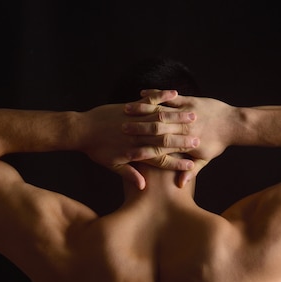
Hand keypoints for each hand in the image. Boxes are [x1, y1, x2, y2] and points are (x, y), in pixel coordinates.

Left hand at [80, 90, 199, 188]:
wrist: (81, 129)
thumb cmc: (96, 149)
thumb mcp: (112, 166)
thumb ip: (129, 175)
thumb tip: (144, 186)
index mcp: (134, 152)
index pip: (160, 159)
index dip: (176, 164)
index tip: (191, 166)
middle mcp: (137, 137)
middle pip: (164, 139)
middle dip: (183, 140)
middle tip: (199, 140)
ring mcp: (134, 121)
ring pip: (160, 120)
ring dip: (178, 118)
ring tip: (193, 117)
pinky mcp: (130, 108)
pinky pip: (149, 102)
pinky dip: (162, 97)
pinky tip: (175, 94)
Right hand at [123, 89, 235, 186]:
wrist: (234, 124)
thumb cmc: (219, 143)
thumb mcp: (205, 159)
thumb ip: (191, 171)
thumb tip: (180, 185)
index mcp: (185, 143)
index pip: (160, 148)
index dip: (143, 150)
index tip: (127, 152)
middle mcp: (183, 127)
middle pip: (156, 128)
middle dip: (137, 127)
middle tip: (119, 128)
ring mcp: (186, 112)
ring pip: (160, 110)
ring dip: (141, 109)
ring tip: (125, 110)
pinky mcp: (189, 100)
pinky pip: (167, 96)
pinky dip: (154, 94)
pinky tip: (140, 93)